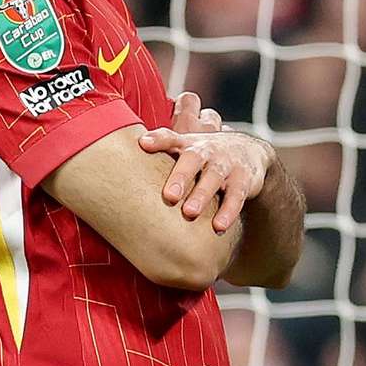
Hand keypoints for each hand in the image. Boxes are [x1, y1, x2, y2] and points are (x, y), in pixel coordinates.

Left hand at [138, 95, 273, 232]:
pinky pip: (236, 196)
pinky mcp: (243, 180)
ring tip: (190, 213)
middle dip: (181, 176)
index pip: (171, 138)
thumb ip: (158, 157)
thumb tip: (116, 169)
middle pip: (192, 160)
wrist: (249, 151)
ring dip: (202, 195)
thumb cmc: (204, 155)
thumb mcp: (184, 149)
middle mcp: (207, 150)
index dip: (158, 139)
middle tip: (169, 196)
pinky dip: (228, 212)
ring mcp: (226, 164)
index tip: (143, 144)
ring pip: (214, 178)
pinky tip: (219, 227)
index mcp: (188, 144)